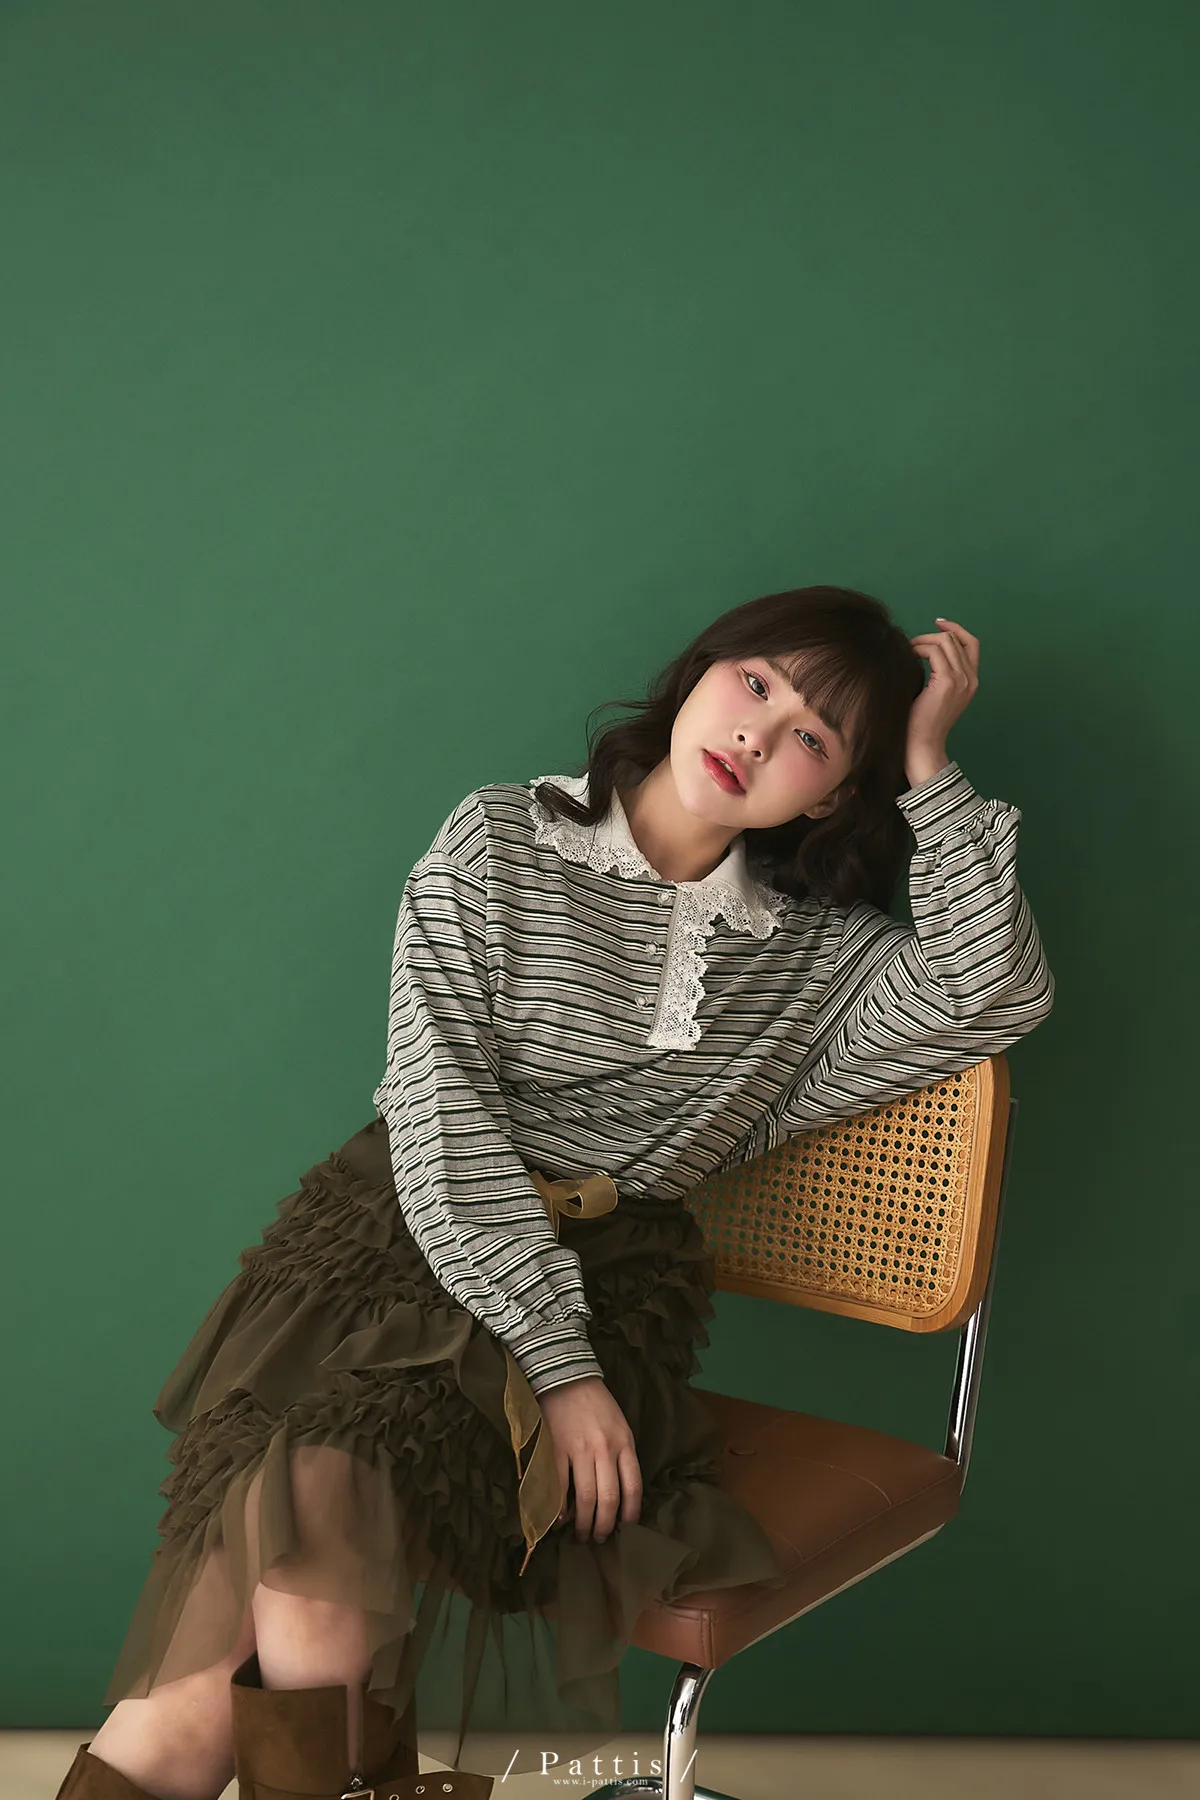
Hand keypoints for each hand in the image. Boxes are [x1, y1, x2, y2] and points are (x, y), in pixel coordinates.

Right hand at [539, 1375, 642, 1543]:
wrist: (568, 1378)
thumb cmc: (597, 1404)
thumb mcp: (620, 1425)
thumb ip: (621, 1454)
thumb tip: (619, 1491)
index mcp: (624, 1443)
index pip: (633, 1487)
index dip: (630, 1513)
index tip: (625, 1528)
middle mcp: (605, 1449)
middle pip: (609, 1498)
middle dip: (605, 1525)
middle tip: (599, 1538)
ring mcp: (580, 1450)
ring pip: (586, 1497)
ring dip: (584, 1522)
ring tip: (581, 1534)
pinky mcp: (557, 1449)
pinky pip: (560, 1485)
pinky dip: (560, 1507)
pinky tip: (559, 1520)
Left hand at [906, 617, 979, 782]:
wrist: (922, 744)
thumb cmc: (922, 722)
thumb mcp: (935, 693)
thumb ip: (938, 673)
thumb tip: (922, 649)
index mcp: (971, 681)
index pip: (971, 644)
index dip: (956, 630)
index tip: (938, 624)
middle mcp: (971, 679)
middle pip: (957, 639)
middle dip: (933, 635)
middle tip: (913, 643)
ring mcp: (962, 680)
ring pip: (946, 642)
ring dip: (924, 641)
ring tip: (909, 650)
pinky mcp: (947, 682)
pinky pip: (935, 651)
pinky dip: (920, 648)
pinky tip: (909, 655)